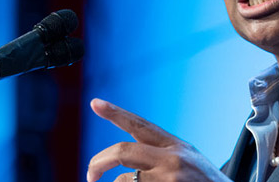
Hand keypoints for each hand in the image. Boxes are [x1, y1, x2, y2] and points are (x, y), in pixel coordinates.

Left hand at [87, 98, 230, 181]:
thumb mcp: (189, 163)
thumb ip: (161, 157)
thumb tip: (125, 165)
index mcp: (177, 146)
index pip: (141, 125)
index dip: (116, 113)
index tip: (95, 103)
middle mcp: (173, 159)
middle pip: (122, 151)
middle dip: (97, 162)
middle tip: (89, 175)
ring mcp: (169, 178)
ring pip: (123, 181)